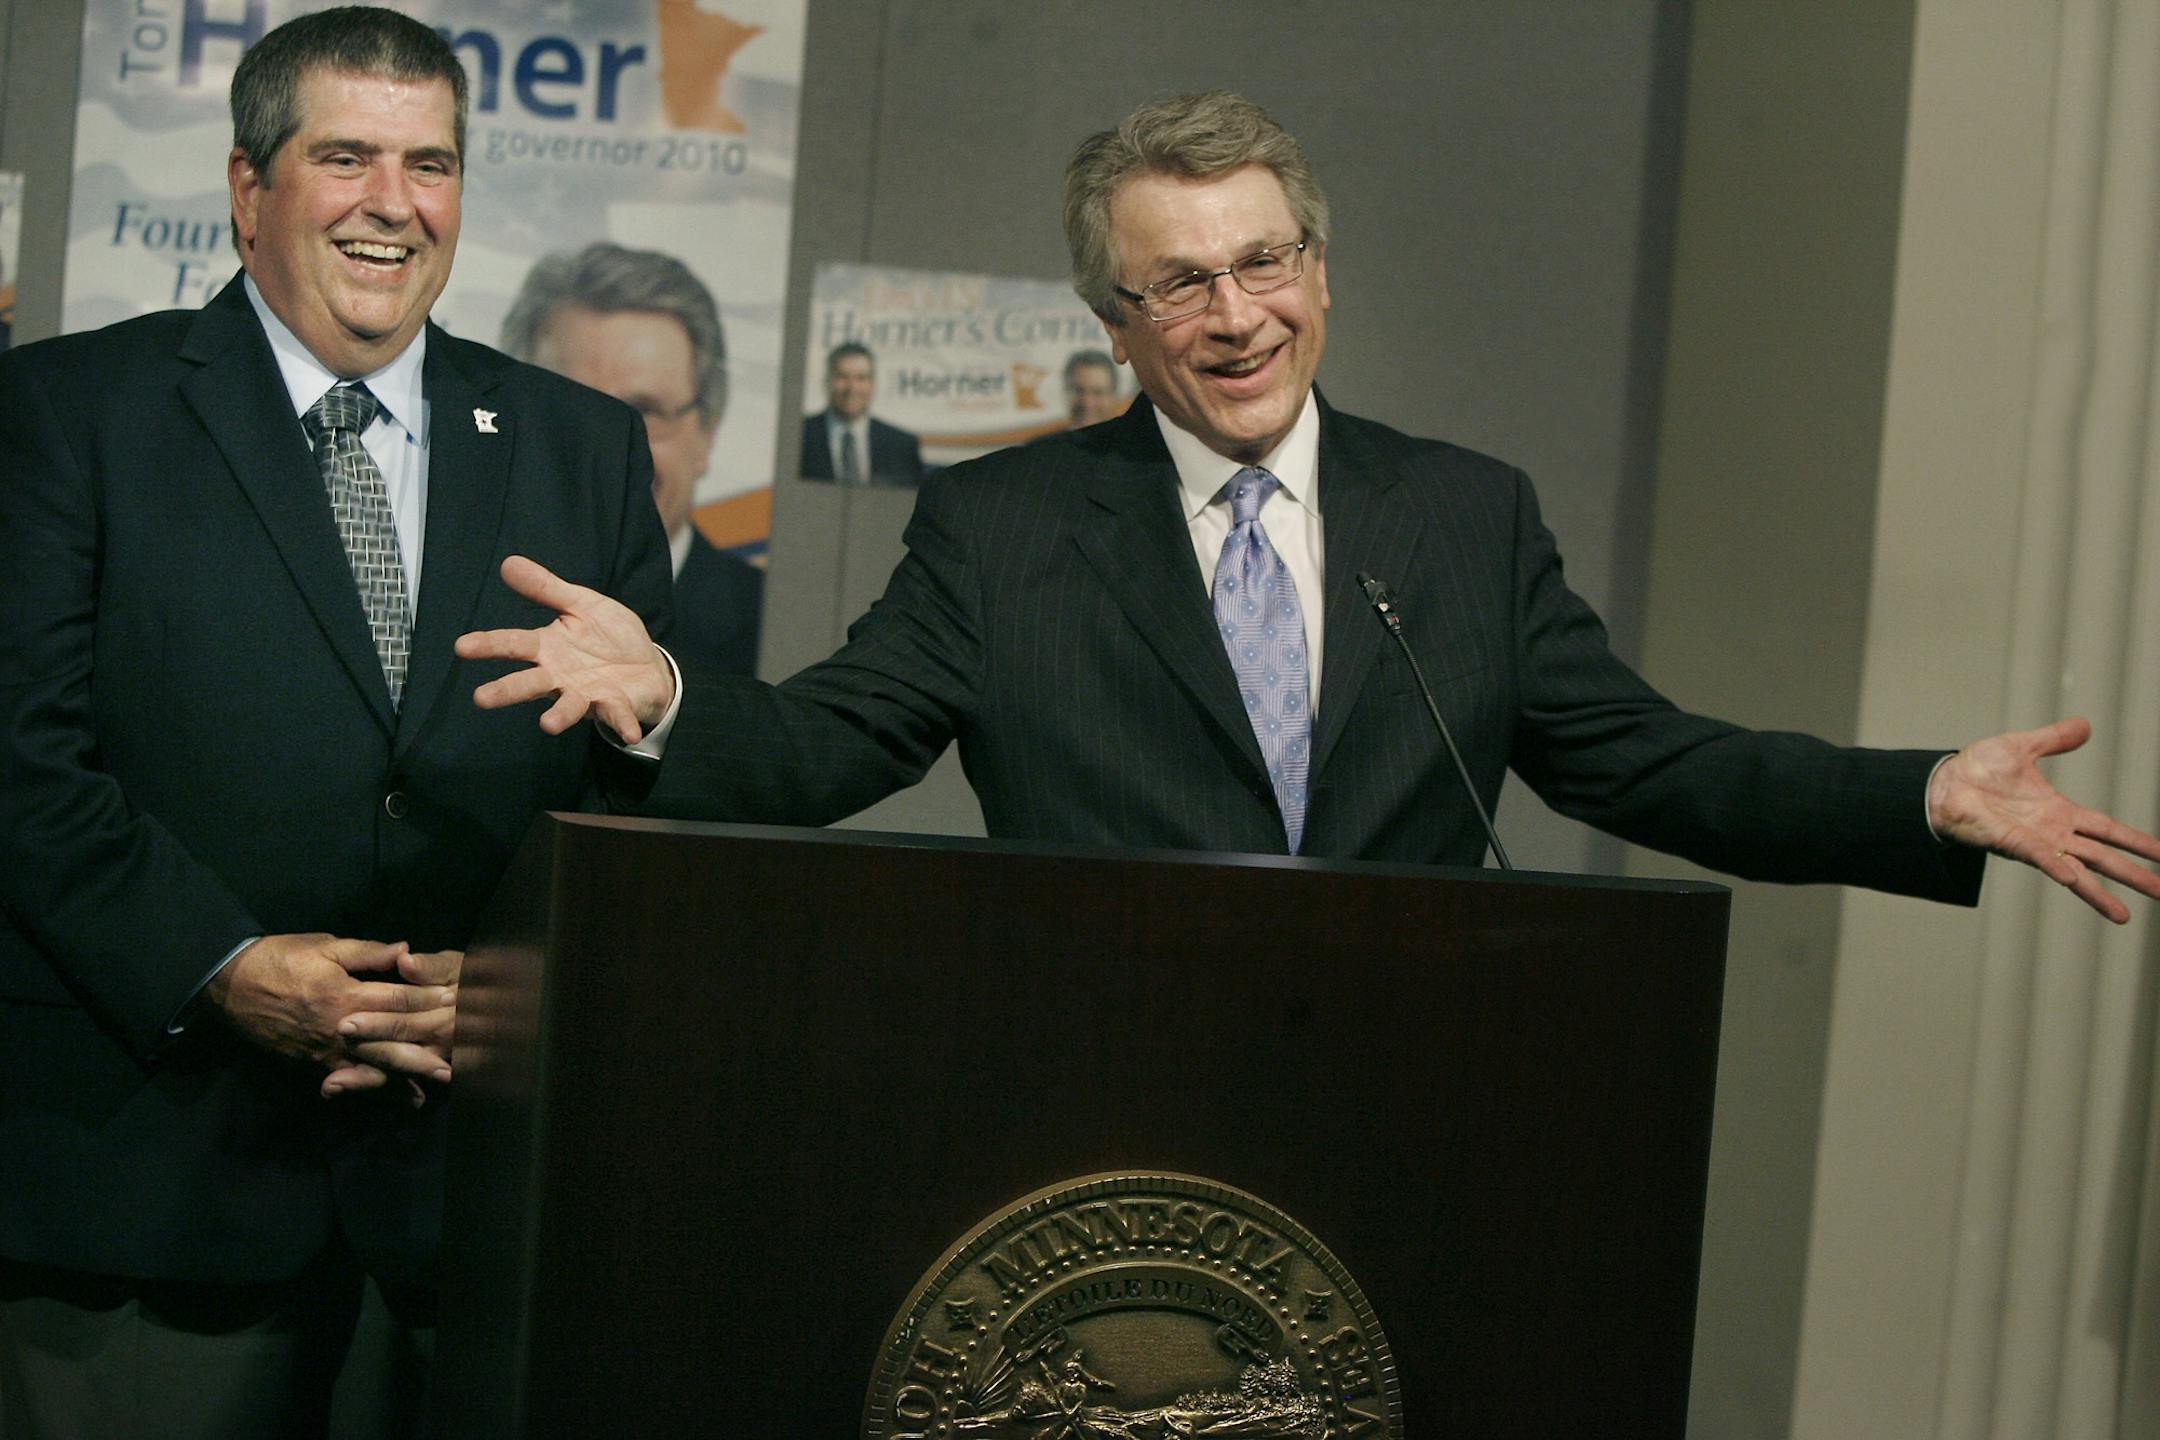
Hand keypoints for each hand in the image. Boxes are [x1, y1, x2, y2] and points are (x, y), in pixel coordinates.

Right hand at [206, 934, 458, 1098]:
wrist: (228, 985)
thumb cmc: (278, 958)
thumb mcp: (324, 946)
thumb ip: (367, 952)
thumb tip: (406, 950)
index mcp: (345, 996)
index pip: (398, 1000)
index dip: (430, 1000)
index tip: (460, 1001)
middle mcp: (339, 1030)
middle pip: (392, 1043)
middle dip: (427, 1049)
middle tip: (460, 1057)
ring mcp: (325, 1052)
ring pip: (374, 1069)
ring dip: (407, 1077)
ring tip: (438, 1084)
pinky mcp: (311, 1065)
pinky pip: (349, 1081)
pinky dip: (375, 1091)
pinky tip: (400, 1098)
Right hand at [456, 555, 673, 741]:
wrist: (647, 665)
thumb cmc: (608, 636)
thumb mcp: (581, 603)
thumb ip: (546, 588)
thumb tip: (508, 563)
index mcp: (549, 648)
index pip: (514, 644)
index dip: (488, 644)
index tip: (461, 646)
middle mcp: (560, 675)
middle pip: (529, 683)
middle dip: (507, 690)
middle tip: (481, 698)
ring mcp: (586, 694)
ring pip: (567, 706)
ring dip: (559, 715)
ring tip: (548, 724)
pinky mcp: (614, 705)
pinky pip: (617, 715)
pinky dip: (623, 725)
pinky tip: (631, 734)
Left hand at [1927, 716, 2159, 922]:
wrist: (1941, 781)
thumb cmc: (1977, 769)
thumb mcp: (2022, 748)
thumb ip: (2054, 740)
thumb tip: (2085, 726)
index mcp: (2060, 812)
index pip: (2109, 829)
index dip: (2137, 841)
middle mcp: (2053, 832)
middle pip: (2103, 856)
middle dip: (2134, 874)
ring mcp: (2034, 841)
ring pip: (2077, 869)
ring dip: (2100, 892)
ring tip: (2125, 916)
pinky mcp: (2010, 842)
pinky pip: (2038, 857)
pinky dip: (2056, 866)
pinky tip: (2072, 878)